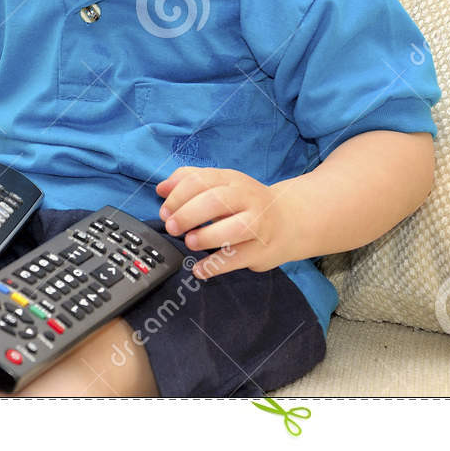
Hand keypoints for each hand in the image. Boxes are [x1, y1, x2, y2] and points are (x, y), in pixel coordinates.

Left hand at [155, 166, 298, 278]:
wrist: (288, 221)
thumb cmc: (246, 203)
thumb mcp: (221, 185)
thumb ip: (190, 181)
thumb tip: (161, 188)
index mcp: (232, 180)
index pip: (201, 180)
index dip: (178, 196)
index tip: (164, 211)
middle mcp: (247, 199)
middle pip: (216, 201)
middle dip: (188, 214)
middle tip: (172, 227)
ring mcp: (258, 224)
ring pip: (234, 229)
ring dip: (206, 236)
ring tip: (190, 242)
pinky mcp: (262, 250)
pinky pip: (238, 259)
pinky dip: (215, 266)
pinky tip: (199, 269)